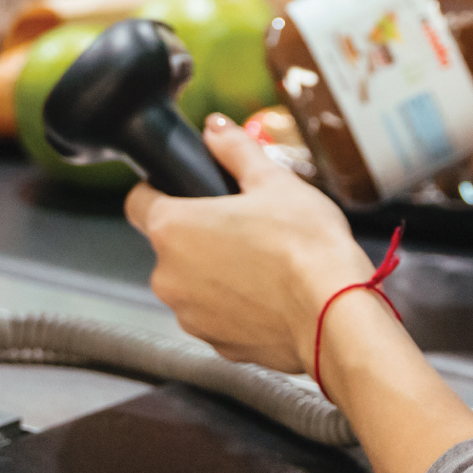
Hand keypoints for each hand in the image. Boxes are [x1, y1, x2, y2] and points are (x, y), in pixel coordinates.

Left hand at [125, 116, 376, 372]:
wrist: (335, 315)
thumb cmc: (306, 247)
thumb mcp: (273, 181)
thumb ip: (235, 150)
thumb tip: (215, 128)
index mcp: (173, 228)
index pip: (137, 200)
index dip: (159, 190)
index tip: (185, 191)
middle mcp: (169, 276)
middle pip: (170, 244)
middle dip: (200, 234)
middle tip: (244, 224)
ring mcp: (189, 315)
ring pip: (192, 282)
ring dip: (215, 272)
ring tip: (263, 261)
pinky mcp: (215, 343)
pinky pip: (215, 315)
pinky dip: (234, 305)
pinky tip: (269, 294)